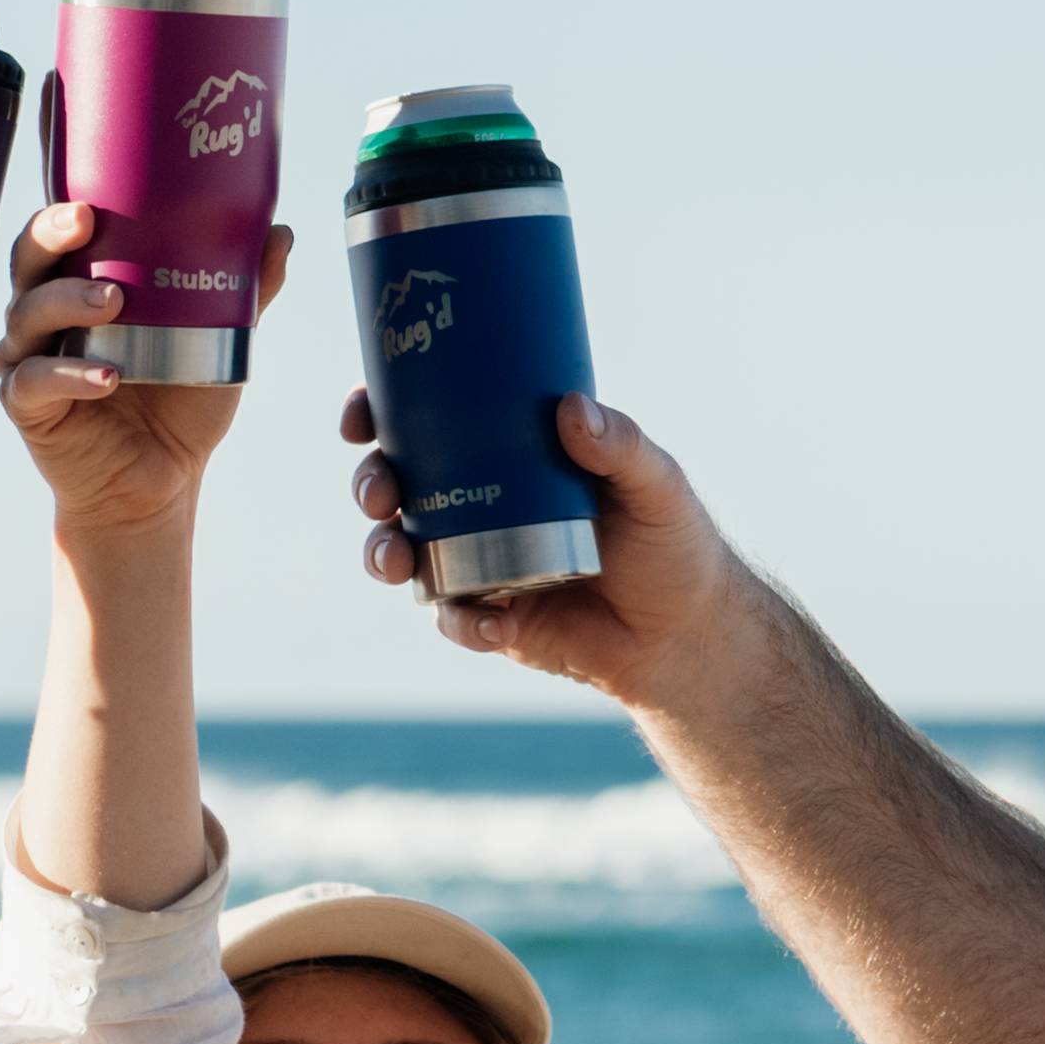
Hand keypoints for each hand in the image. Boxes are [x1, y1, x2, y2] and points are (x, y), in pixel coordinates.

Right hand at [0, 205, 294, 542]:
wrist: (161, 484)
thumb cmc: (179, 406)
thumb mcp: (217, 340)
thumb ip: (244, 288)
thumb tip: (281, 232)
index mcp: (77, 289)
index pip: (56, 237)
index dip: (62, 213)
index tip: (92, 199)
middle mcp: (42, 318)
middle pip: (27, 263)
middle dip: (49, 237)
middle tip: (85, 224)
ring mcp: (29, 362)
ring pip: (27, 317)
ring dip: (66, 301)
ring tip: (112, 301)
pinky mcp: (27, 409)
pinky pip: (34, 383)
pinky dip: (69, 375)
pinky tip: (107, 376)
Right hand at [343, 390, 759, 706]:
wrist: (683, 635)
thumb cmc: (672, 545)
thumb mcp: (656, 484)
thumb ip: (621, 445)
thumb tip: (570, 408)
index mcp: (506, 455)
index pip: (427, 420)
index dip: (378, 411)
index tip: (361, 413)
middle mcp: (478, 504)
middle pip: (396, 484)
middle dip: (370, 484)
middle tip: (381, 493)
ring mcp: (476, 562)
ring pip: (401, 552)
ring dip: (383, 554)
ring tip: (399, 561)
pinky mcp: (488, 617)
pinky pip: (451, 618)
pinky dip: (462, 622)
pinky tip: (496, 620)